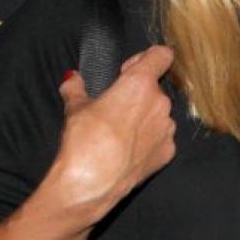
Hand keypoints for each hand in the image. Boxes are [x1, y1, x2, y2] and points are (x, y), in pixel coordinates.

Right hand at [50, 45, 176, 221]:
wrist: (92, 184)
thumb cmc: (84, 141)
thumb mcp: (75, 109)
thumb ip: (76, 88)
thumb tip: (71, 78)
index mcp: (140, 84)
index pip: (161, 55)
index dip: (146, 58)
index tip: (128, 70)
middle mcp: (161, 102)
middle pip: (155, 88)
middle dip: (138, 94)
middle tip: (115, 107)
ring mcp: (167, 128)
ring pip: (159, 113)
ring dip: (144, 117)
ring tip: (118, 132)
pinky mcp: (168, 151)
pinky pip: (160, 137)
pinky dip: (147, 140)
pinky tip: (127, 150)